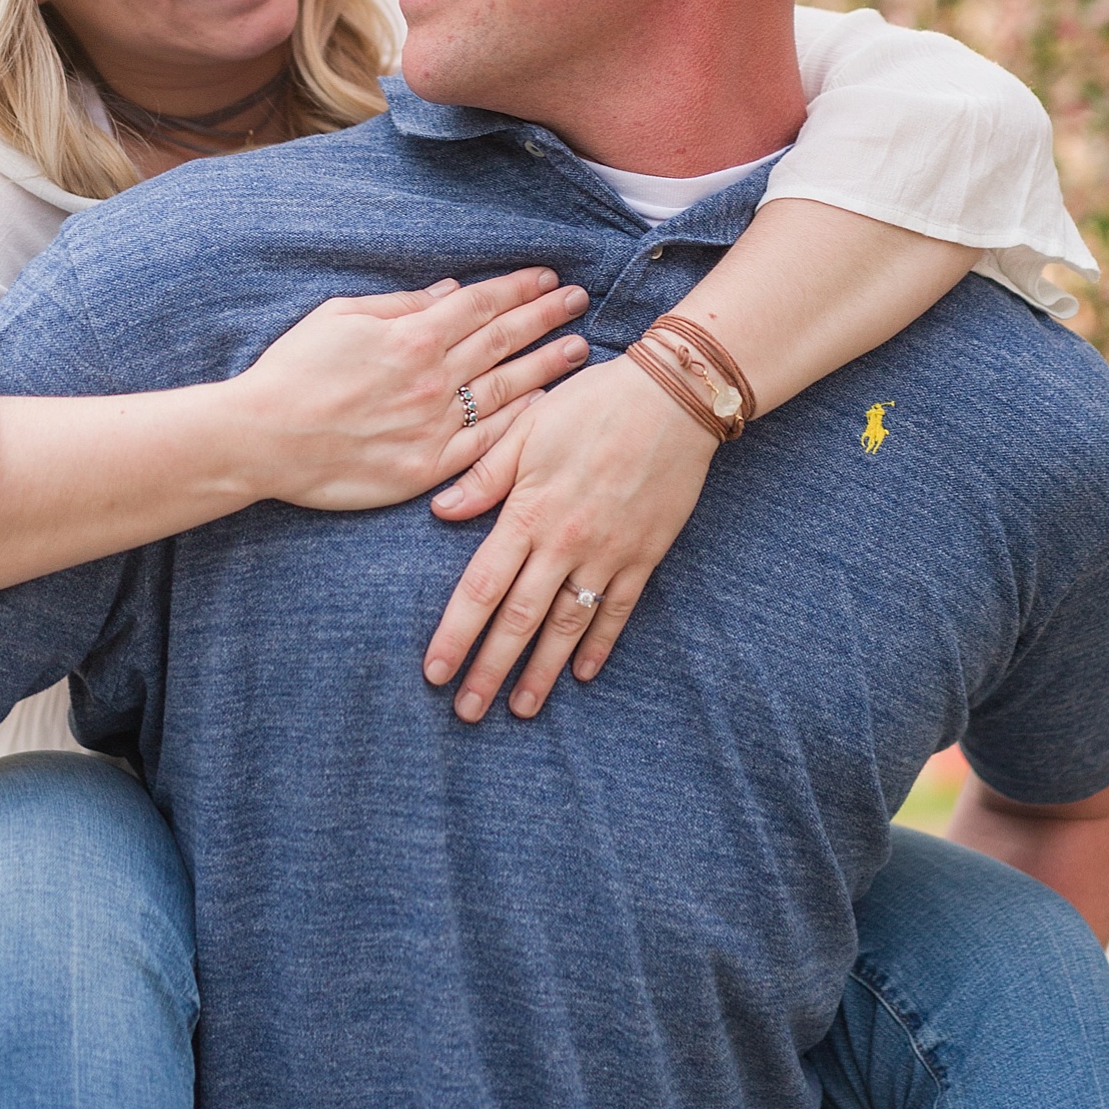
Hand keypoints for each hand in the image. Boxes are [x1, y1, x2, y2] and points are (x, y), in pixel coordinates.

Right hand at [238, 270, 589, 513]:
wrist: (263, 439)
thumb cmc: (292, 372)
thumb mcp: (339, 316)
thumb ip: (399, 303)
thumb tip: (448, 290)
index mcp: (411, 335)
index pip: (481, 304)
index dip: (519, 288)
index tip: (548, 277)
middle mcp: (432, 377)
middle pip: (503, 339)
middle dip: (546, 316)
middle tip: (580, 300)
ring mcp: (434, 424)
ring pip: (506, 388)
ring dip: (546, 365)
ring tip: (579, 349)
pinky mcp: (427, 467)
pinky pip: (486, 442)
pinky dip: (519, 422)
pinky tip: (544, 407)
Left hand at [422, 352, 715, 719]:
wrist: (673, 397)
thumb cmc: (592, 403)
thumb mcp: (528, 428)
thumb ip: (485, 476)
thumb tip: (441, 511)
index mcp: (528, 512)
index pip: (481, 587)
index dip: (455, 634)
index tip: (435, 672)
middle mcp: (564, 543)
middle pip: (519, 620)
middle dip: (490, 670)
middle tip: (468, 711)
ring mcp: (607, 553)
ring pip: (567, 626)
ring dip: (541, 671)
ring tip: (522, 708)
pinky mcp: (645, 554)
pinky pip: (618, 610)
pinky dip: (600, 644)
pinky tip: (583, 673)